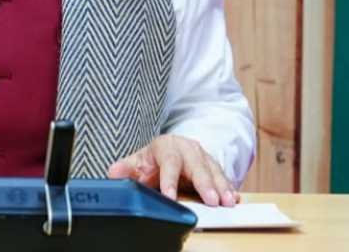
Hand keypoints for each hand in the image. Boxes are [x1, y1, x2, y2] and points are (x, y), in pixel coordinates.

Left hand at [107, 134, 238, 206]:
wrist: (171, 150)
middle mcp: (187, 149)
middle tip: (211, 200)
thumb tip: (113, 172)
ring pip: (213, 171)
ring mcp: (203, 156)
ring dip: (221, 187)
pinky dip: (229, 187)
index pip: (169, 162)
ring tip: (227, 201)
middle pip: (197, 165)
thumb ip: (126, 169)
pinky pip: (223, 176)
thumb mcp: (138, 162)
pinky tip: (234, 197)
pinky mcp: (214, 166)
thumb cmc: (154, 160)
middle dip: (205, 183)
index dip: (170, 180)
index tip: (170, 196)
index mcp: (166, 146)